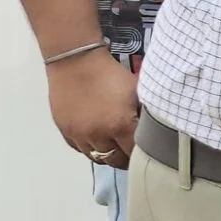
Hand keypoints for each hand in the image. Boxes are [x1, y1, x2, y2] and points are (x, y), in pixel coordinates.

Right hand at [49, 48, 139, 165]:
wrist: (75, 60)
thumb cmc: (109, 72)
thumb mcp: (137, 90)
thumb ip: (146, 112)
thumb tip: (156, 127)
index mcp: (118, 126)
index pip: (134, 154)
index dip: (142, 155)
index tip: (146, 153)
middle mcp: (97, 134)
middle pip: (115, 160)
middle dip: (126, 158)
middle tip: (131, 152)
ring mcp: (78, 134)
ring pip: (96, 157)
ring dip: (107, 154)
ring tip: (115, 146)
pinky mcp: (64, 129)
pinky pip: (79, 148)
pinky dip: (89, 147)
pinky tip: (97, 139)